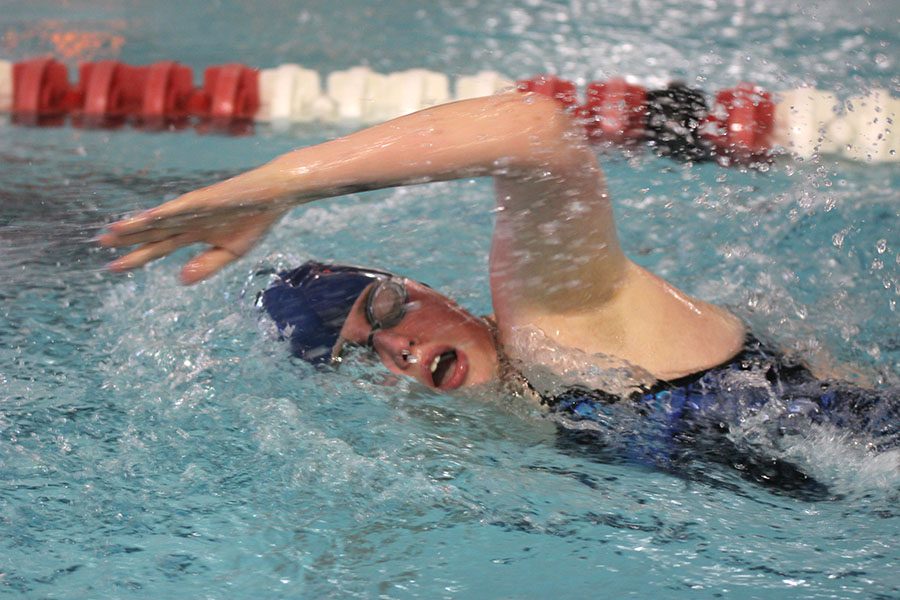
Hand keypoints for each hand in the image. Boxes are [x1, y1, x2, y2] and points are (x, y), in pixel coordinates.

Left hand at [99, 173, 289, 283]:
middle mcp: (188, 220)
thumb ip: (207, 266)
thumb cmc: (255, 221)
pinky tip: (148, 217)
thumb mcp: (232, 252)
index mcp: (193, 233)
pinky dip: (166, 212)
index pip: (158, 247)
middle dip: (126, 239)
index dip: (135, 257)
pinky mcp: (207, 199)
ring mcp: (195, 208)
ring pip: (161, 218)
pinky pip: (183, 207)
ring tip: (112, 230)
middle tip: (98, 243)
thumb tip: (181, 279)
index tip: (111, 267)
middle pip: (152, 232)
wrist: (276, 195)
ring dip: (137, 224)